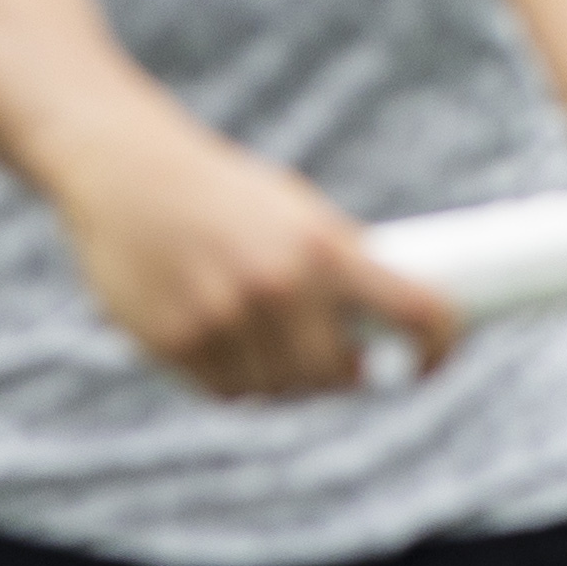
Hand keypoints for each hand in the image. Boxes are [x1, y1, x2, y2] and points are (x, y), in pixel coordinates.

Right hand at [46, 107, 460, 397]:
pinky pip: (230, 393)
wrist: (127, 172)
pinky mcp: (177, 345)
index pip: (415, 313)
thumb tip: (393, 318)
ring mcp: (225, 322)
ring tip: (284, 349)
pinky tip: (238, 354)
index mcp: (324, 249)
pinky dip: (241, 383)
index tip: (431, 363)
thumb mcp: (297, 210)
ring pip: (283, 390)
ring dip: (292, 382)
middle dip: (349, 373)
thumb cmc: (225, 191)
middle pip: (340, 373)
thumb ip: (340, 260)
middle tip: (349, 360)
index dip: (439, 348)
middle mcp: (279, 289)